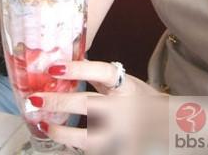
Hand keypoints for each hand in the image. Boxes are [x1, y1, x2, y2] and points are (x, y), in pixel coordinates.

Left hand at [31, 59, 164, 152]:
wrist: (172, 128)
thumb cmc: (143, 101)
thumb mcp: (128, 83)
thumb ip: (103, 78)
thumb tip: (73, 62)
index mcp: (127, 87)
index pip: (102, 72)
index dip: (78, 69)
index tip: (54, 67)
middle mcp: (125, 110)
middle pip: (89, 105)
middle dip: (59, 101)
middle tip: (35, 98)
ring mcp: (123, 135)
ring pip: (89, 138)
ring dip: (63, 132)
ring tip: (43, 124)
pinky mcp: (120, 151)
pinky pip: (93, 151)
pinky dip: (74, 146)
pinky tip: (59, 141)